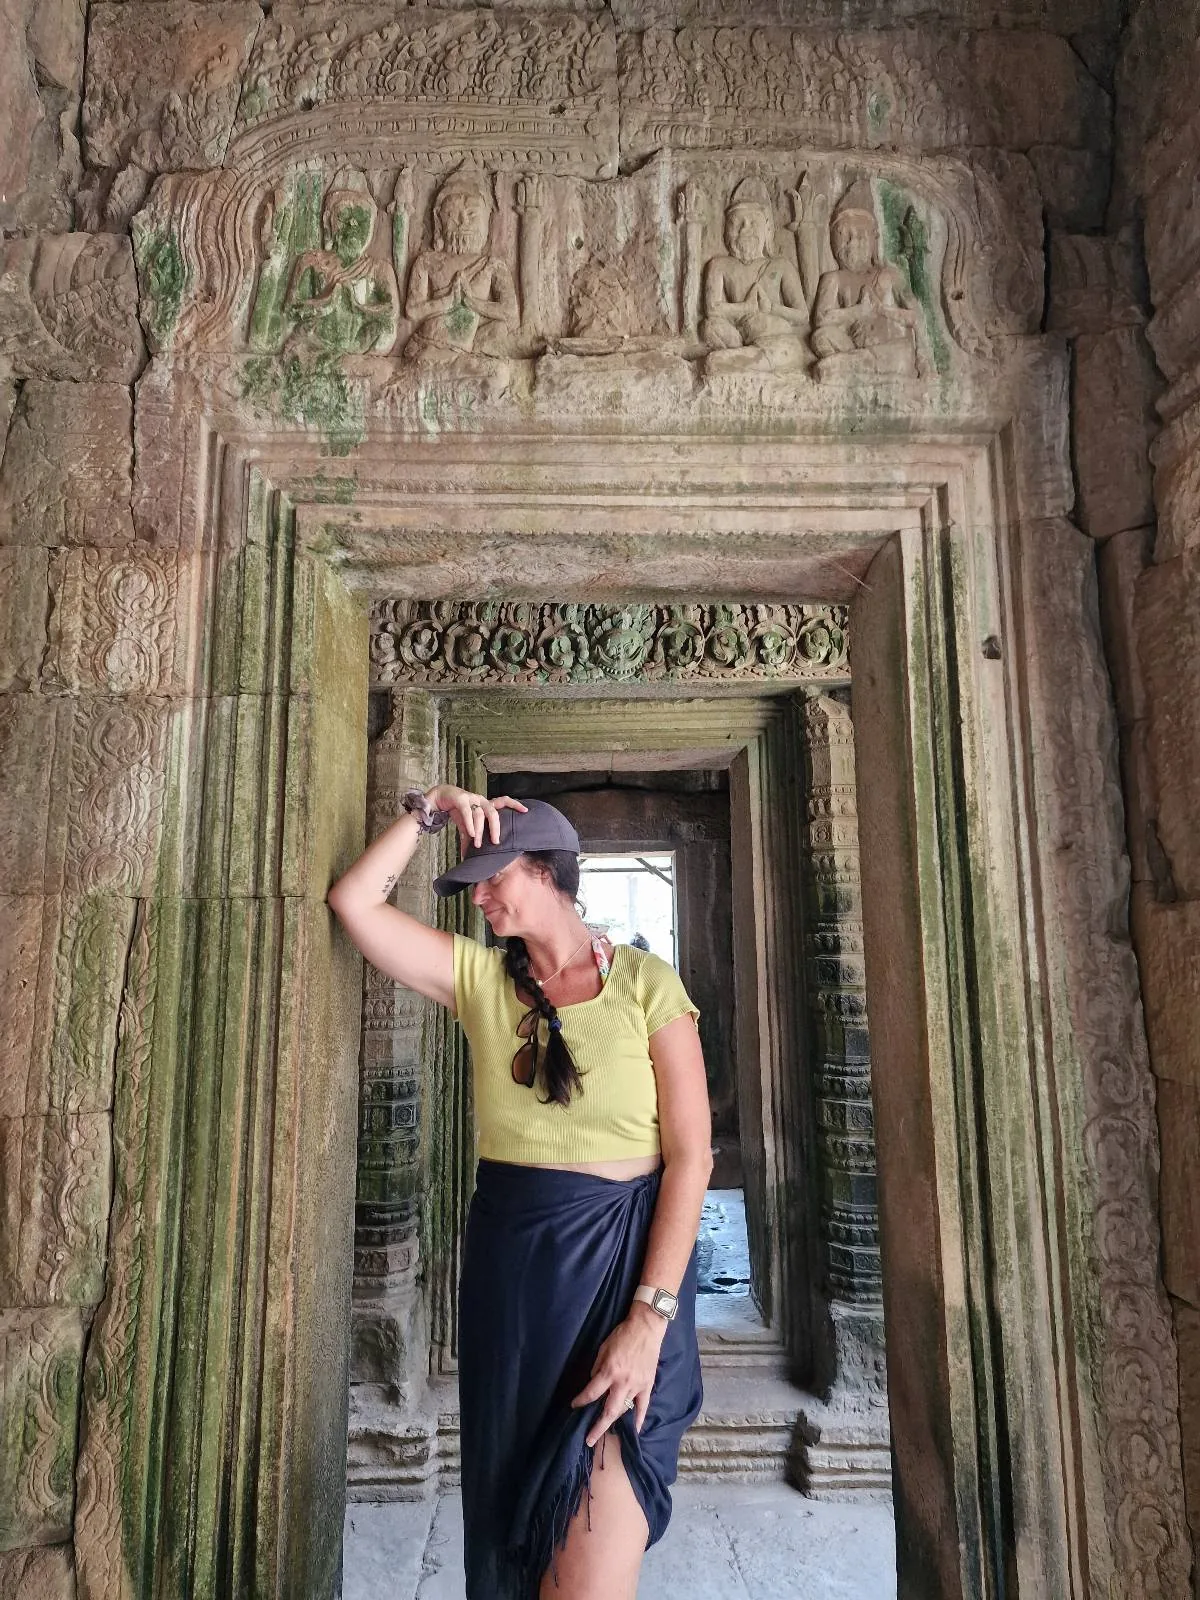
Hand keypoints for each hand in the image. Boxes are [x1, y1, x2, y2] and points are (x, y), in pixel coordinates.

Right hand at [423, 785, 526, 848]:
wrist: (440, 797)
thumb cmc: (457, 811)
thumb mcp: (466, 827)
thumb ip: (471, 839)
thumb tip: (469, 858)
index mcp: (486, 804)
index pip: (504, 801)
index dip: (515, 805)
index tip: (526, 811)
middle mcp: (481, 800)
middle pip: (493, 812)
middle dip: (496, 827)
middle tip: (496, 842)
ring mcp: (471, 798)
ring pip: (479, 814)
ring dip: (479, 830)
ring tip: (478, 844)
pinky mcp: (460, 799)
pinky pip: (467, 811)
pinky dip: (470, 823)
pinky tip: (472, 834)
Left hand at [570, 1303, 666, 1444]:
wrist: (645, 1329)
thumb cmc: (622, 1336)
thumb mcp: (603, 1348)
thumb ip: (597, 1368)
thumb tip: (594, 1383)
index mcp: (609, 1371)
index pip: (592, 1392)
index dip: (581, 1401)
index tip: (574, 1406)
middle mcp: (622, 1382)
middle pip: (608, 1410)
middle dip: (597, 1427)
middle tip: (588, 1440)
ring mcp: (636, 1385)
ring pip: (624, 1410)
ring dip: (613, 1422)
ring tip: (604, 1434)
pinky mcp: (647, 1385)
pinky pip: (643, 1406)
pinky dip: (639, 1419)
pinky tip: (634, 1431)